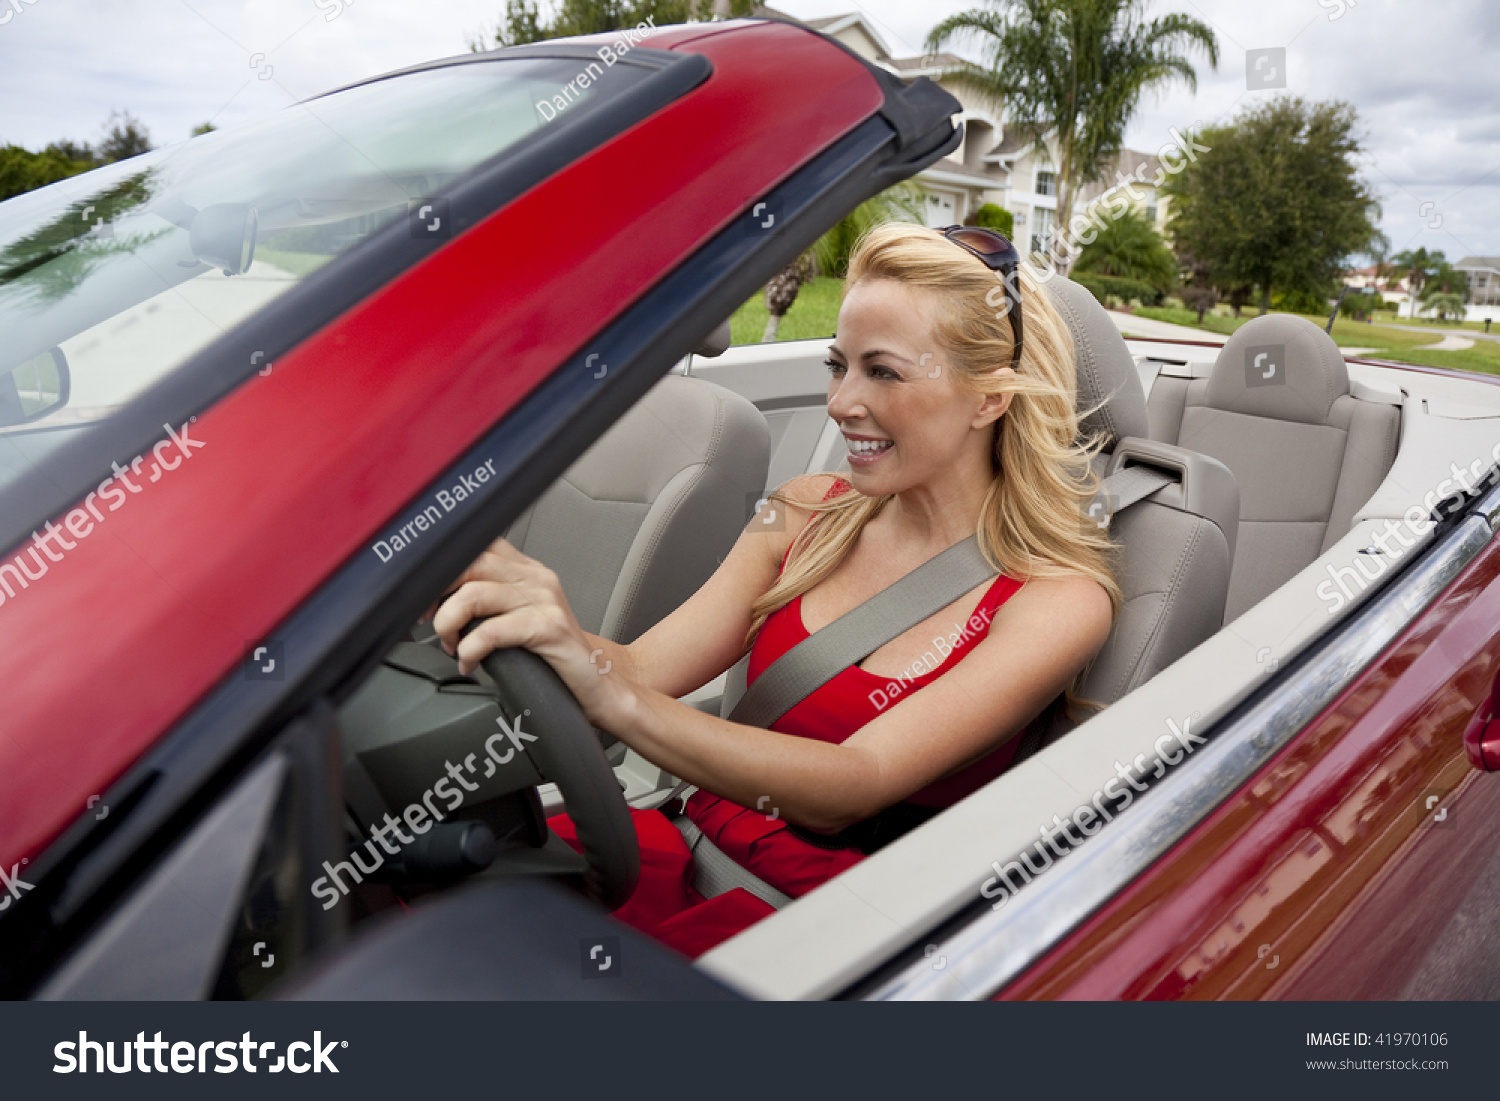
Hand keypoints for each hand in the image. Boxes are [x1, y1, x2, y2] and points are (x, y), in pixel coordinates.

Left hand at [431, 538, 632, 726]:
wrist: (597, 686)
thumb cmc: (552, 658)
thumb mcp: (516, 619)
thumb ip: (486, 602)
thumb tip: (435, 603)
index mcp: (526, 570)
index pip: (477, 544)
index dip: (442, 566)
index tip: (424, 597)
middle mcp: (536, 578)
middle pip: (469, 562)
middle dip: (436, 594)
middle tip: (428, 622)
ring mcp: (545, 600)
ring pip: (473, 594)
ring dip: (448, 624)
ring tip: (453, 647)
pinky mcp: (549, 628)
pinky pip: (491, 631)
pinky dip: (469, 650)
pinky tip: (470, 663)